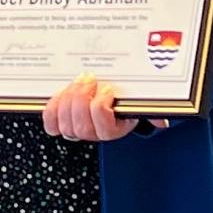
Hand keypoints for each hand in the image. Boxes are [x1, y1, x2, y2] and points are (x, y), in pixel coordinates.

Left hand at [41, 73, 166, 142]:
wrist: (106, 94)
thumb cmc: (121, 97)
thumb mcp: (138, 101)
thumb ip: (151, 108)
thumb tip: (161, 119)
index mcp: (113, 129)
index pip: (104, 129)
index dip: (101, 108)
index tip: (108, 89)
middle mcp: (93, 133)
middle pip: (81, 127)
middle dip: (82, 99)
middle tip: (89, 79)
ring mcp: (75, 128)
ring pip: (65, 124)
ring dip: (68, 99)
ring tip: (77, 82)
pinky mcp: (59, 121)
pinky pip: (50, 123)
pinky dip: (53, 108)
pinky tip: (61, 93)